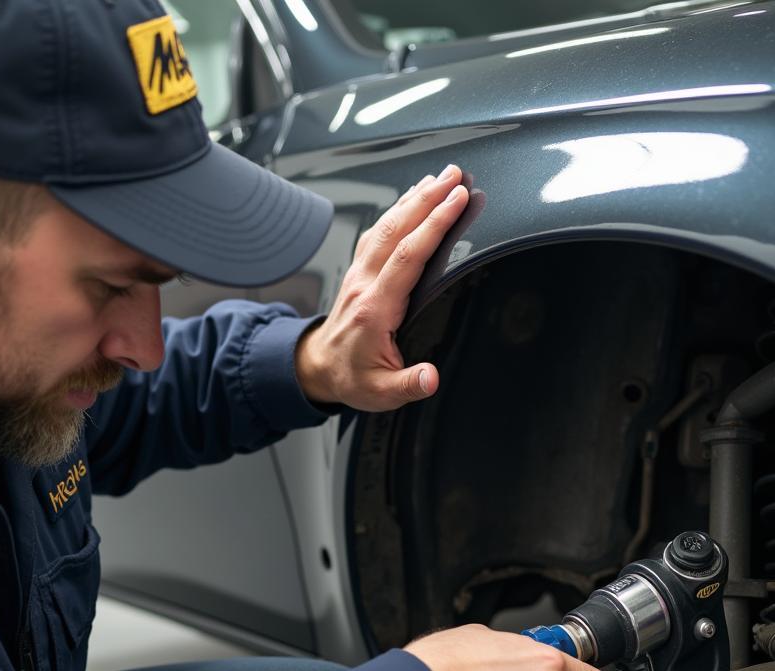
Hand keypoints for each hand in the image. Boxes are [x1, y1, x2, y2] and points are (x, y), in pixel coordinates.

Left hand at [295, 164, 468, 409]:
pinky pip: (377, 233)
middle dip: (427, 199)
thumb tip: (431, 378)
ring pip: (385, 226)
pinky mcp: (359, 272)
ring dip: (413, 198)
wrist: (316, 370)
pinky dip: (397, 211)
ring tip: (440, 177)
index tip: (457, 201)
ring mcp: (359, 275)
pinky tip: (412, 198)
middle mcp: (364, 284)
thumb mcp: (381, 392)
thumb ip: (408, 384)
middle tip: (456, 175)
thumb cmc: (350, 378)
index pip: (406, 256)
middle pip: (396, 230)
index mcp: (374, 309)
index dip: (433, 225)